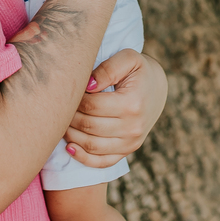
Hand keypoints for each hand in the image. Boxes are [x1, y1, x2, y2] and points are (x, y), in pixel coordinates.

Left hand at [62, 49, 167, 167]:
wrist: (157, 88)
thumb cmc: (138, 71)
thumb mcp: (127, 59)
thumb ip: (107, 69)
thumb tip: (88, 85)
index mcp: (132, 104)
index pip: (91, 106)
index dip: (75, 99)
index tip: (69, 91)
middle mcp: (133, 127)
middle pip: (88, 126)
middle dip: (69, 117)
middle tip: (62, 106)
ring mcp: (131, 142)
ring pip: (91, 145)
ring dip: (71, 136)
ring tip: (62, 122)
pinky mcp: (128, 151)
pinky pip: (102, 162)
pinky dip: (83, 158)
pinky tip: (69, 147)